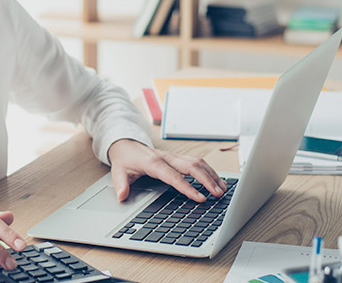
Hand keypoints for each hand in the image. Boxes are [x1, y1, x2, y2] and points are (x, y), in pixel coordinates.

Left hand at [105, 138, 227, 202]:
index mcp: (153, 162)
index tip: (200, 198)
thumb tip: (121, 197)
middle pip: (191, 166)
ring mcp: (174, 156)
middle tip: (218, 194)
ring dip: (211, 175)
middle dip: (207, 180)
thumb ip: (121, 185)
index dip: (188, 187)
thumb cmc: (125, 159)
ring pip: (197, 163)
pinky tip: (217, 181)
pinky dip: (209, 171)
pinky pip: (197, 162)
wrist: (126, 144)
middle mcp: (167, 157)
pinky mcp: (178, 157)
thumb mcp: (118, 172)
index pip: (173, 176)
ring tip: (223, 189)